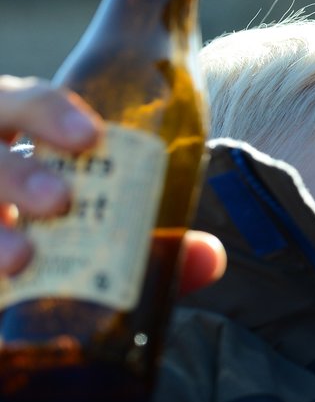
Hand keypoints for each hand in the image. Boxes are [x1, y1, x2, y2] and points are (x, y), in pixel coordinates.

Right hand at [0, 75, 224, 292]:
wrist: (15, 299)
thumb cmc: (56, 239)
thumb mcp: (102, 233)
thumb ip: (152, 245)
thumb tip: (208, 257)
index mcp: (14, 136)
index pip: (23, 103)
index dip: (51, 113)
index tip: (90, 137)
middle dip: (17, 172)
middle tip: (59, 201)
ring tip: (20, 259)